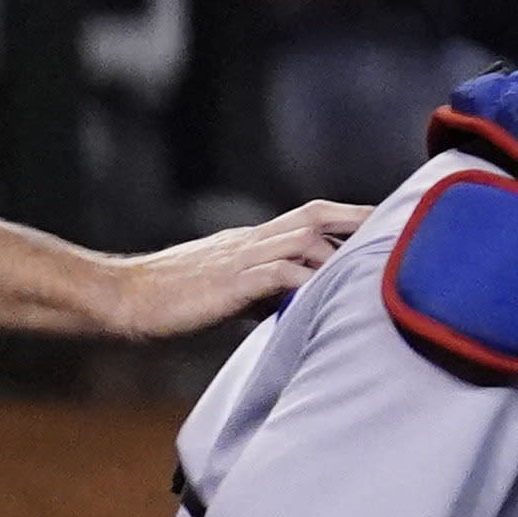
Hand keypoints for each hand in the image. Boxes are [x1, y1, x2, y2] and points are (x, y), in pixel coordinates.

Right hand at [106, 202, 362, 339]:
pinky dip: (304, 280)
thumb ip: (265, 289)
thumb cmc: (169, 300)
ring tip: (367, 272)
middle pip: (314, 216)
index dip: (350, 216)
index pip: (310, 215)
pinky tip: (323, 294)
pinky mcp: (228, 282)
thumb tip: (299, 300)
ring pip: (302, 239)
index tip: (387, 223)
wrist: (119, 299)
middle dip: (358, 222)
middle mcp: (250, 241)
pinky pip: (277, 272)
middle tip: (398, 232)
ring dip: (336, 254)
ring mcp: (238, 258)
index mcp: (250, 240)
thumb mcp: (228, 290)